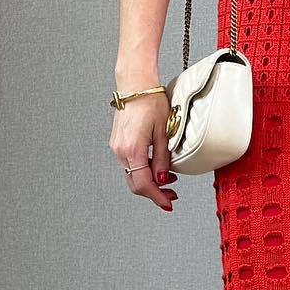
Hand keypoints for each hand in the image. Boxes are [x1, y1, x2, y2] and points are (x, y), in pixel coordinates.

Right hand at [109, 91, 178, 211]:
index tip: (168, 204)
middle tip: (172, 195)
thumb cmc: (151, 102)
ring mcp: (117, 147)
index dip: (157, 197)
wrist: (135, 85)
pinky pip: (129, 164)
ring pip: (132, 175)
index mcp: (132, 149)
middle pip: (135, 183)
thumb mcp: (163, 132)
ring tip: (169, 181)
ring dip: (149, 182)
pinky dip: (142, 170)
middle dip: (154, 193)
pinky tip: (156, 168)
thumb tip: (163, 179)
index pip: (143, 184)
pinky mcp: (118, 143)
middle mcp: (120, 151)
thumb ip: (162, 158)